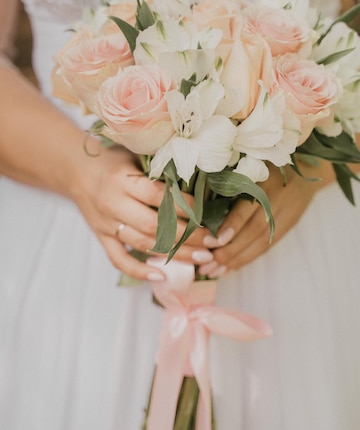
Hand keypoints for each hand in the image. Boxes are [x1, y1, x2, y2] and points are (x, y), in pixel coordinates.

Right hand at [70, 144, 212, 281]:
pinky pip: (119, 259)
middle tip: (213, 243)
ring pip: (143, 244)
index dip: (185, 206)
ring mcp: (106, 224)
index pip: (158, 196)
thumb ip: (159, 166)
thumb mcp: (134, 153)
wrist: (76, 171)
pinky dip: (139, 271)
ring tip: (202, 259)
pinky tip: (161, 276)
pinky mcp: (101, 238)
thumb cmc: (114, 160)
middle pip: (155, 225)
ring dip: (174, 254)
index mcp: (122, 179)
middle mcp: (113, 203)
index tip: (207, 213)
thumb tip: (200, 177)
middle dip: (187, 237)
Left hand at [198, 161, 332, 277]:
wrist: (309, 168)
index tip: (214, 241)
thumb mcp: (252, 167)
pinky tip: (230, 268)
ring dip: (236, 260)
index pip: (248, 208)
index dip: (232, 226)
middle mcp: (277, 199)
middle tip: (206, 265)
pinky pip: (266, 246)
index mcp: (264, 182)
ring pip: (260, 243)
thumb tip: (201, 207)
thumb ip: (232, 182)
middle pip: (254, 231)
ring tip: (214, 272)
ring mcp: (285, 214)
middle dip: (229, 251)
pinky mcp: (288, 226)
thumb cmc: (269, 165)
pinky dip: (247, 258)